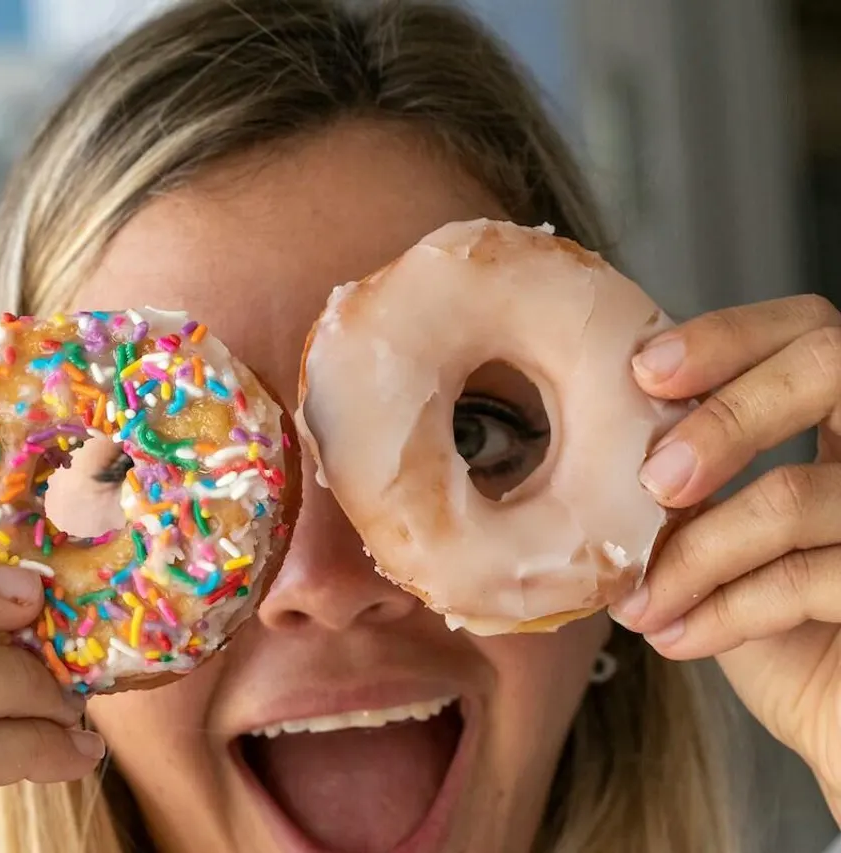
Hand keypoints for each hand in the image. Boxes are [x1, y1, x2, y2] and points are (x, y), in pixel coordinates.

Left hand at [607, 294, 840, 819]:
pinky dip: (722, 611)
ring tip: (639, 602)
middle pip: (828, 366)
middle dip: (726, 416)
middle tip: (656, 480)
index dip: (731, 335)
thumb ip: (692, 483)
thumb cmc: (782, 630)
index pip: (810, 330)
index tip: (645, 372)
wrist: (837, 725)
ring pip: (795, 494)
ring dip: (692, 556)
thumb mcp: (726, 540)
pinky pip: (808, 579)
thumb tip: (600, 440)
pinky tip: (675, 635)